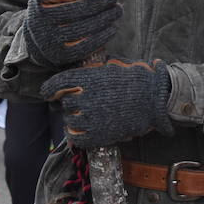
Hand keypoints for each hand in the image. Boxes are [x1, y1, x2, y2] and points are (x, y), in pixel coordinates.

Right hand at [23, 0, 122, 67]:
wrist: (41, 35)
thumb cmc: (58, 2)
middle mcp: (40, 17)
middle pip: (75, 9)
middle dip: (100, 1)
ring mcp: (49, 38)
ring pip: (83, 28)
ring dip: (106, 17)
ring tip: (118, 9)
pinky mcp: (60, 54)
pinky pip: (84, 46)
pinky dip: (102, 36)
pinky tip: (112, 27)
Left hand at [42, 58, 172, 148]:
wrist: (154, 99)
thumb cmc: (135, 79)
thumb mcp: (110, 67)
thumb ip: (89, 72)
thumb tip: (74, 77)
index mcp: (87, 78)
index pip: (55, 85)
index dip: (49, 90)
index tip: (50, 93)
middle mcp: (85, 98)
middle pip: (64, 103)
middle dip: (70, 102)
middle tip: (83, 102)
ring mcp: (90, 118)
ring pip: (69, 120)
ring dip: (74, 118)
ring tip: (87, 115)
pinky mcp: (97, 134)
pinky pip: (76, 137)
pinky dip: (76, 134)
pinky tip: (83, 129)